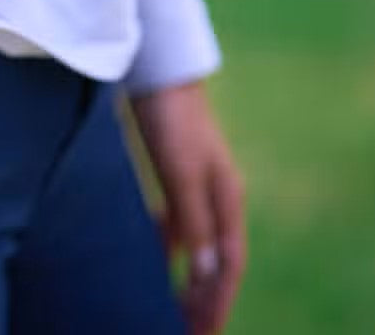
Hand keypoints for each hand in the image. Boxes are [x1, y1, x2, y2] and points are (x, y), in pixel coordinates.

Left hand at [132, 81, 246, 334]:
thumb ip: (194, 220)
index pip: (227, 264)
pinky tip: (147, 261)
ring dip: (185, 277)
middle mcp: (216, 195)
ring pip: (194, 245)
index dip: (218, 302)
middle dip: (204, 299)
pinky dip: (165, 248)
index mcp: (226, 197)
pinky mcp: (172, 173)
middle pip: (214, 261)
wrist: (156, 66)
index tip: (204, 333)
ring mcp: (194, 184)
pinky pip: (174, 223)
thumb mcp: (180, 171)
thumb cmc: (169, 116)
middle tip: (185, 331)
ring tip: (168, 307)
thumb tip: (208, 273)